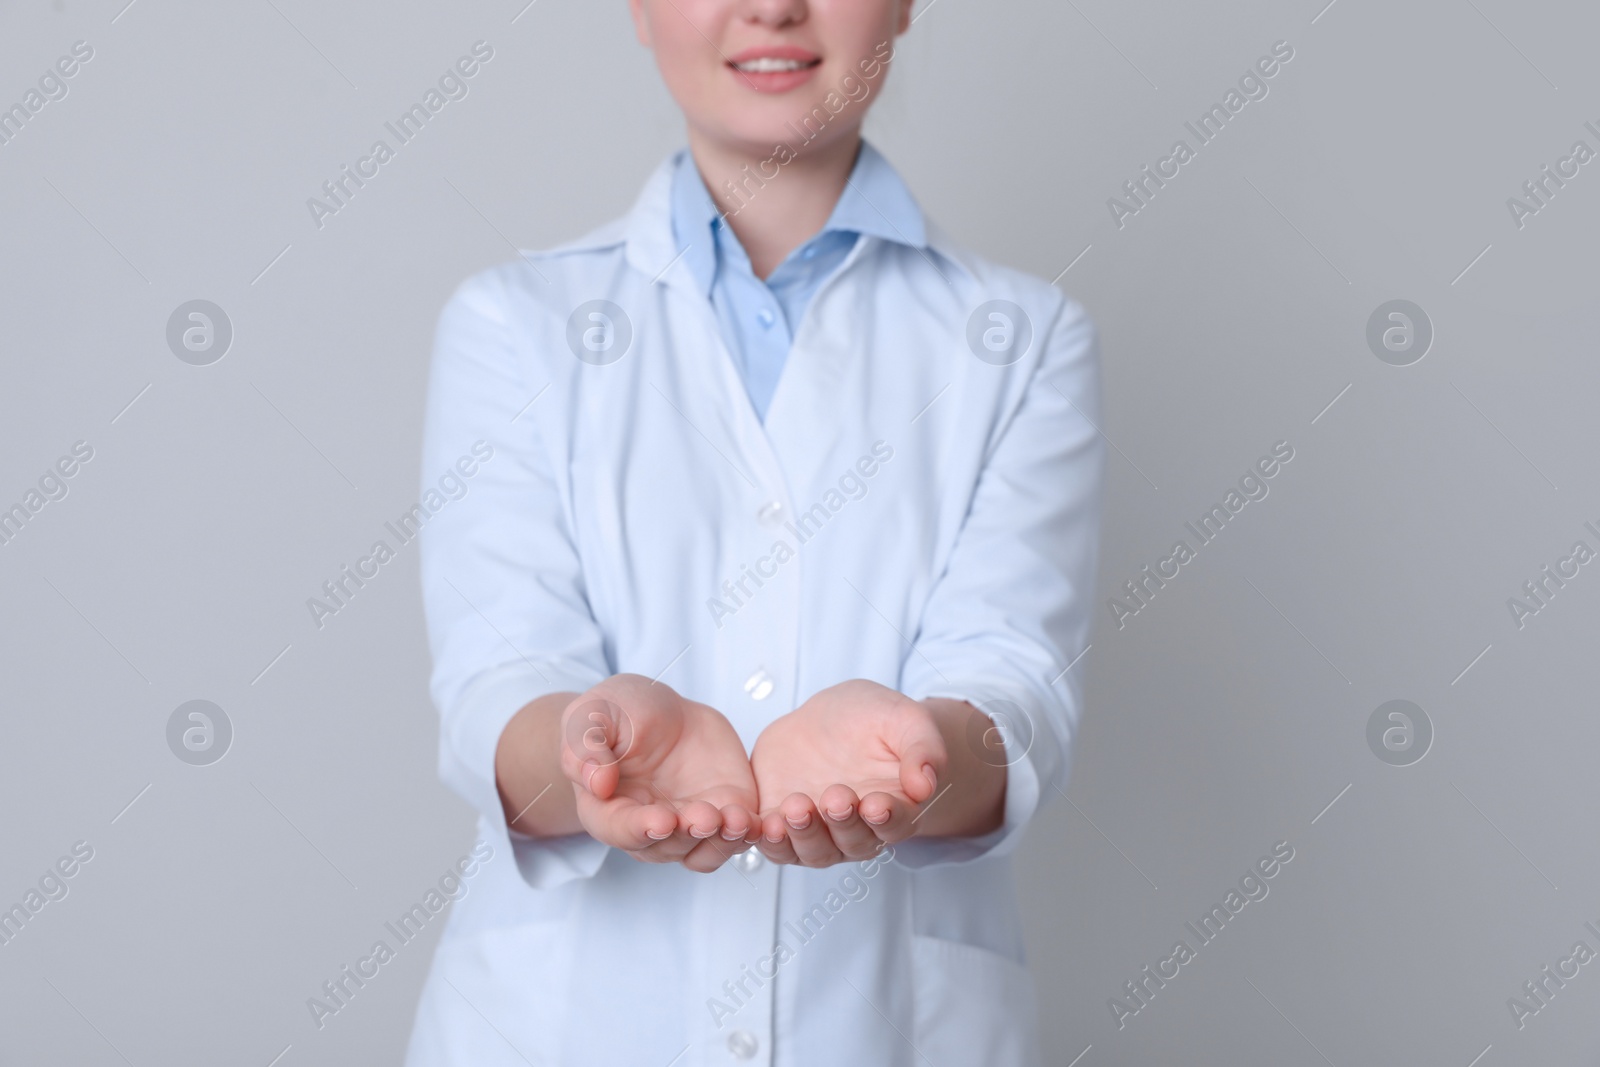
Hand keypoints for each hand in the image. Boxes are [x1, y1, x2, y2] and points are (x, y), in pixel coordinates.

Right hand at [560, 674, 758, 872]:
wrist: (661, 710)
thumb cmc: (618, 714)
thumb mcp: (593, 716)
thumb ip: (587, 747)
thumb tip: (595, 782)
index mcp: (608, 810)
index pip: (621, 831)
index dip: (641, 829)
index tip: (662, 820)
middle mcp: (648, 828)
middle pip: (667, 848)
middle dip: (688, 835)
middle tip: (706, 816)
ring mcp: (687, 824)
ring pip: (703, 852)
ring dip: (721, 842)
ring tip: (736, 819)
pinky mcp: (722, 812)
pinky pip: (735, 836)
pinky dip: (748, 833)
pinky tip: (756, 819)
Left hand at [749, 679, 945, 866]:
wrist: (829, 717)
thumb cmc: (874, 719)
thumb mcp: (905, 720)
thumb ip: (922, 749)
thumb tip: (925, 785)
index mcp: (894, 808)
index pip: (896, 824)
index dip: (888, 818)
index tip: (877, 804)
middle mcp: (857, 830)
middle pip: (852, 842)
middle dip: (843, 823)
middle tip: (835, 797)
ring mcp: (818, 832)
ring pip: (812, 851)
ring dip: (802, 835)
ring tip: (794, 808)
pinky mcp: (781, 823)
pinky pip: (774, 843)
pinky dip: (768, 839)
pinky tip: (762, 825)